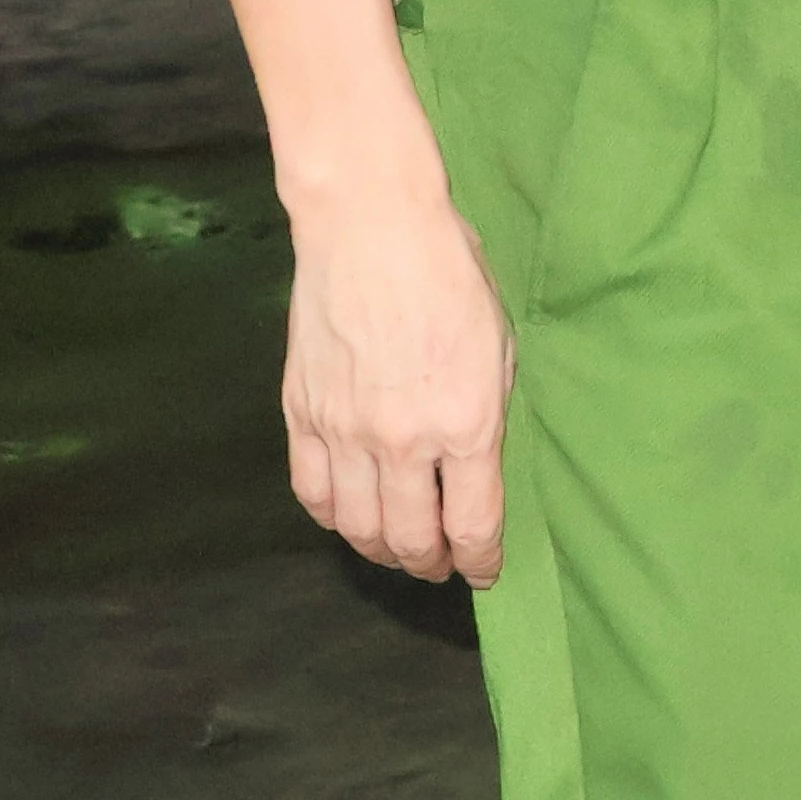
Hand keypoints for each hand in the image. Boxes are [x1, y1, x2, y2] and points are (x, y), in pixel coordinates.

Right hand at [280, 137, 513, 584]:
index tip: (485, 571)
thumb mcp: (498, 347)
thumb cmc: (450, 275)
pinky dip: (333, 518)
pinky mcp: (302, 416)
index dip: (480, 560)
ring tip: (399, 551)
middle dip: (431, 563)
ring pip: (358, 527)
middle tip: (441, 566)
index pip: (472, 524)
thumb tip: (476, 467)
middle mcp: (403, 440)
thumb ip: (486, 416)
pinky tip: (350, 518)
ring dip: (381, 550)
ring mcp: (346, 431)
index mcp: (466, 424)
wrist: (371, 229)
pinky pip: (312, 492)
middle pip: (412, 538)